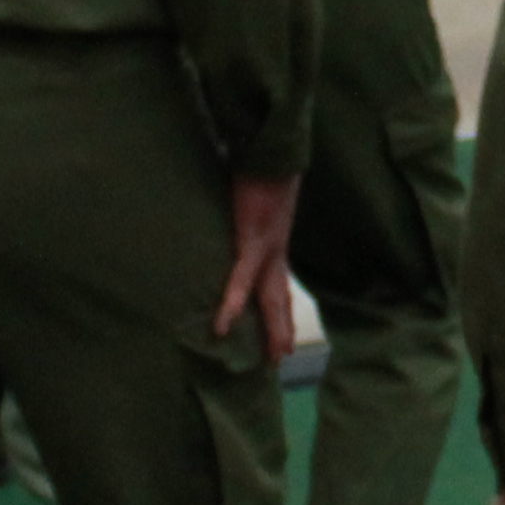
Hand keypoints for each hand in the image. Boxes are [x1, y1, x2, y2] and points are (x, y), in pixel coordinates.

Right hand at [216, 171, 301, 363]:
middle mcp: (276, 248)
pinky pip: (240, 278)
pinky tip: (221, 325)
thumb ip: (245, 209)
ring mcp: (268, 246)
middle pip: (279, 297)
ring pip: (270, 297)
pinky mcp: (253, 239)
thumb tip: (234, 210)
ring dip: (272, 328)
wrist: (272, 146)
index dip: (281, 308)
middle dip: (282, 328)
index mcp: (275, 238)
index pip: (279, 281)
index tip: (283, 331)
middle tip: (282, 359)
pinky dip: (231, 302)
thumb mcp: (254, 194)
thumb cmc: (260, 162)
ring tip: (272, 358)